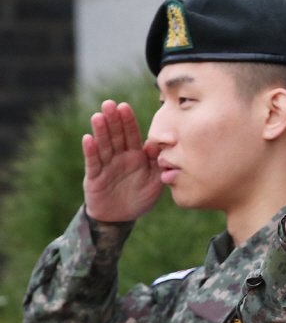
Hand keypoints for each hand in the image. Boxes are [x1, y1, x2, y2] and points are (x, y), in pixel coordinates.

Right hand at [82, 100, 162, 221]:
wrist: (121, 218)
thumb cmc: (141, 198)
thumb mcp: (155, 182)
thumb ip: (157, 164)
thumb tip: (160, 145)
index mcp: (136, 156)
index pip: (132, 135)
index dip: (128, 121)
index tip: (125, 107)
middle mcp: (120, 157)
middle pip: (116, 135)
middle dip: (113, 120)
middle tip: (109, 104)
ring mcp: (107, 166)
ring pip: (104, 145)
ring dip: (100, 131)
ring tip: (98, 116)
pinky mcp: (95, 177)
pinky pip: (93, 162)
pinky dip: (91, 151)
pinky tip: (88, 139)